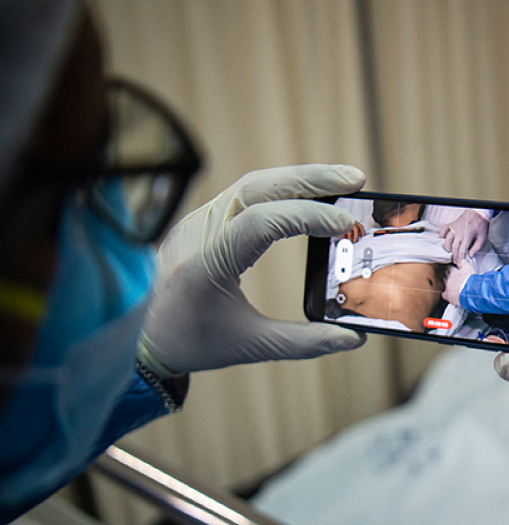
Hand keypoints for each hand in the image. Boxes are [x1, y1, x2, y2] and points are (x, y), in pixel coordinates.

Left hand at [139, 164, 366, 373]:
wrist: (135, 335)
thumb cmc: (189, 341)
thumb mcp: (249, 346)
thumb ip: (304, 343)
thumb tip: (353, 339)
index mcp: (207, 262)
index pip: (263, 221)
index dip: (308, 217)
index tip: (345, 225)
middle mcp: (199, 231)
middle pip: (259, 186)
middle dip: (311, 178)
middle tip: (357, 179)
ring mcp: (199, 219)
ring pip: (254, 182)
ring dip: (300, 178)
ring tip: (344, 181)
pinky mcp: (204, 219)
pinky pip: (247, 191)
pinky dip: (283, 187)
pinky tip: (311, 192)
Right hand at [440, 209, 489, 264]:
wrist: (478, 212)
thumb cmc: (481, 225)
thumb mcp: (482, 237)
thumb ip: (476, 247)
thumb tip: (470, 256)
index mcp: (467, 237)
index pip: (461, 251)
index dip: (460, 259)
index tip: (459, 265)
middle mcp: (459, 233)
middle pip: (454, 248)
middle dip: (454, 256)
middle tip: (455, 262)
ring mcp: (454, 228)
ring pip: (447, 240)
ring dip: (447, 248)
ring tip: (449, 253)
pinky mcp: (451, 224)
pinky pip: (443, 230)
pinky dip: (442, 235)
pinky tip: (443, 239)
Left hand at [442, 259, 474, 306]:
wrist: (471, 291)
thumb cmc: (471, 280)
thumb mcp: (469, 267)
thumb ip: (463, 262)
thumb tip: (460, 261)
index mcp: (453, 271)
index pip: (450, 268)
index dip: (452, 269)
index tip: (453, 269)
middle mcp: (449, 278)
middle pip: (446, 275)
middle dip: (449, 275)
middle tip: (454, 277)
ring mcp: (447, 287)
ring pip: (445, 284)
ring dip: (448, 284)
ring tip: (453, 286)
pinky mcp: (447, 295)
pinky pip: (444, 294)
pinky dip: (447, 294)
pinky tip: (450, 295)